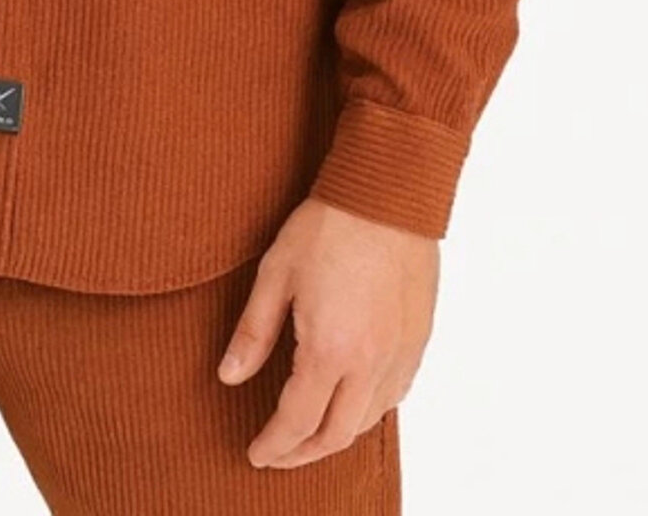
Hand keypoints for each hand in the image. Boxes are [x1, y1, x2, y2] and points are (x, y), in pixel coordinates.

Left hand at [217, 193, 437, 468]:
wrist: (388, 194)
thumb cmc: (329, 226)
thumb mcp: (276, 273)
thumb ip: (253, 331)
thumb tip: (229, 376)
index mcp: (330, 351)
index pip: (297, 422)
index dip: (274, 445)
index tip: (256, 453)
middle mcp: (370, 363)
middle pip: (335, 434)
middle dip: (302, 453)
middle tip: (278, 453)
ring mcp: (399, 354)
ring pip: (368, 421)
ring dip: (335, 435)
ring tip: (310, 431)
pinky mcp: (418, 340)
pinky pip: (394, 396)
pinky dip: (368, 412)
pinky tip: (352, 401)